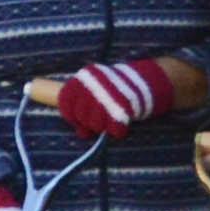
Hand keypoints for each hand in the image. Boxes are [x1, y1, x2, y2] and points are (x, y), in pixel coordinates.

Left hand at [51, 56, 179, 138]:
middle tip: (100, 119)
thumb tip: (81, 133)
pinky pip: (114, 129)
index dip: (71, 116)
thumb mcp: (95, 91)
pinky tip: (120, 125)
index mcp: (83, 77)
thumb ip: (84, 109)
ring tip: (110, 120)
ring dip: (102, 127)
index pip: (65, 104)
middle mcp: (93, 85)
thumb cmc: (113, 88)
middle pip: (81, 116)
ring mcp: (108, 96)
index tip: (79, 120)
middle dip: (89, 122)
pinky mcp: (123, 106)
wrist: (144, 81)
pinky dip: (117, 130)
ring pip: (95, 124)